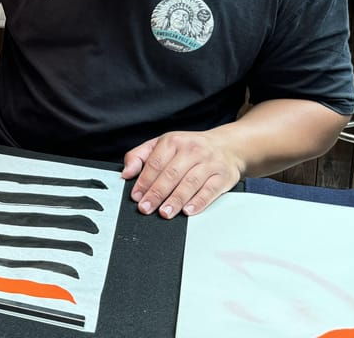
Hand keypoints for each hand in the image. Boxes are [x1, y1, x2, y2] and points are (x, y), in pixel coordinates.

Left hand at [121, 130, 243, 217]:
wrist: (227, 145)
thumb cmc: (190, 148)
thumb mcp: (163, 144)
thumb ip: (140, 156)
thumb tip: (126, 173)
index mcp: (173, 141)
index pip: (155, 163)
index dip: (144, 181)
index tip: (136, 196)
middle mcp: (192, 150)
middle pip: (171, 174)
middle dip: (157, 193)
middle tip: (146, 208)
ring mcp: (209, 163)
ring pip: (189, 183)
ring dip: (175, 200)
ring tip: (164, 213)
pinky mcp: (223, 176)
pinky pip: (209, 191)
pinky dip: (198, 202)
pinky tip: (188, 211)